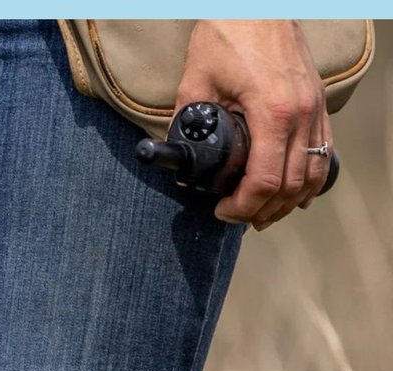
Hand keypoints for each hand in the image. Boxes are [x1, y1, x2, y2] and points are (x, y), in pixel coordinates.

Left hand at [174, 20, 329, 230]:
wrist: (258, 4)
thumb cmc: (226, 35)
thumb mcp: (195, 82)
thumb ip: (187, 122)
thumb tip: (178, 156)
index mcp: (272, 112)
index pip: (264, 180)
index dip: (243, 206)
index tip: (223, 212)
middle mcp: (302, 114)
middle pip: (291, 184)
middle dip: (263, 210)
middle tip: (238, 218)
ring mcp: (315, 108)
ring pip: (314, 172)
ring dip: (289, 200)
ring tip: (263, 213)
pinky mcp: (319, 102)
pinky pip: (324, 151)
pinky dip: (309, 178)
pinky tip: (292, 191)